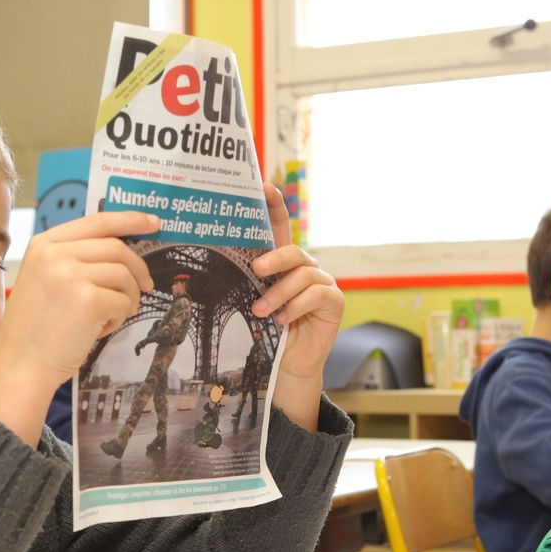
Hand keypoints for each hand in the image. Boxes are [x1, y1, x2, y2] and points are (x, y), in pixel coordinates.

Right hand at [0, 211, 157, 441]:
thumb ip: (75, 259)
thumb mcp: (46, 279)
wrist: (21, 365)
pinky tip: (102, 328)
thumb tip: (123, 251)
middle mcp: (55, 253)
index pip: (98, 221)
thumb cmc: (37, 329)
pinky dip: (120, 317)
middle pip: (117, 247)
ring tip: (112, 316)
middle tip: (147, 286)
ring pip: (124, 275)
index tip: (154, 222)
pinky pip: (124, 301)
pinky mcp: (88, 300)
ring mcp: (70, 274)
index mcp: (44, 243)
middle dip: (138, 268)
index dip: (130, 219)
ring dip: (128, 297)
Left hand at [251, 183, 343, 430]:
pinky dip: (297, 306)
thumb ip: (248, 282)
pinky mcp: (335, 301)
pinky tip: (284, 320)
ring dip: (278, 294)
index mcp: (284, 264)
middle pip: (293, 250)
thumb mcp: (253, 301)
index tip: (263, 186)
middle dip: (274, 257)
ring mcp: (323, 283)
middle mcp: (306, 268)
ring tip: (261, 311)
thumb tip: (215, 266)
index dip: (274, 205)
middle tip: (256, 270)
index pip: (280, 228)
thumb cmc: (268, 332)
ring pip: (302, 275)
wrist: (287, 365)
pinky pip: (317, 294)